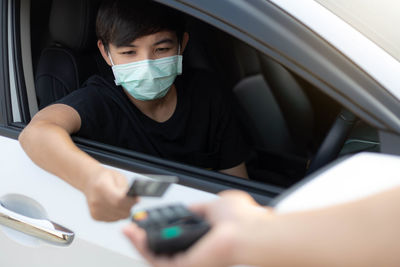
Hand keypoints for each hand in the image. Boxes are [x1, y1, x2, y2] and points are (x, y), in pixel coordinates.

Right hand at [83, 168, 137, 220]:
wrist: (90, 182)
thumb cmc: (105, 177)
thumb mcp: (118, 177)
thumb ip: (125, 188)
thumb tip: (134, 199)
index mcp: (101, 187)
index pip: (118, 200)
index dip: (130, 201)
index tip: (137, 199)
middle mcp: (96, 201)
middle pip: (119, 210)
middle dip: (129, 206)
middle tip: (132, 200)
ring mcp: (95, 210)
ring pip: (118, 217)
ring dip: (124, 211)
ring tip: (123, 201)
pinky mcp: (96, 216)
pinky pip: (113, 219)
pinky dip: (118, 214)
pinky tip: (116, 206)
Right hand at [123, 190, 271, 266]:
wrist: (250, 233)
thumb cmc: (242, 222)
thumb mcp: (217, 206)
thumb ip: (201, 208)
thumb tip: (191, 207)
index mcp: (205, 242)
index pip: (178, 241)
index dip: (162, 232)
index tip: (151, 222)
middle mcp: (197, 255)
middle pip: (163, 252)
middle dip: (145, 241)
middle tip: (133, 229)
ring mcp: (190, 262)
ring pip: (156, 257)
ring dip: (139, 244)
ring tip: (128, 230)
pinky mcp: (183, 266)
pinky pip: (156, 260)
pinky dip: (142, 248)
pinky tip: (133, 234)